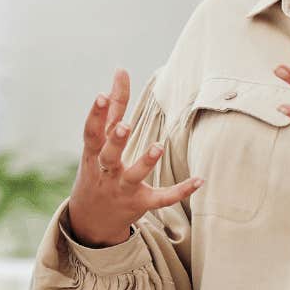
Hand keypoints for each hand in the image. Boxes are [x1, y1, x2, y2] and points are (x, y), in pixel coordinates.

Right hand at [66, 69, 199, 246]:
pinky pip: (160, 199)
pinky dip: (180, 191)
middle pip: (108, 155)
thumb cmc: (98, 168)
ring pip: (133, 177)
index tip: (101, 95)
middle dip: (116, 141)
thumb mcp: (99, 141)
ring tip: (158, 146)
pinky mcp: (140, 203)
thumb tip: (121, 71)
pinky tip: (199, 180)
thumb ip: (113, 107)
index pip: (92, 132)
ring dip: (145, 163)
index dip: (95, 114)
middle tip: (125, 126)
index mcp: (94, 153)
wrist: (90, 218)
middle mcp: (106, 171)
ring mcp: (122, 188)